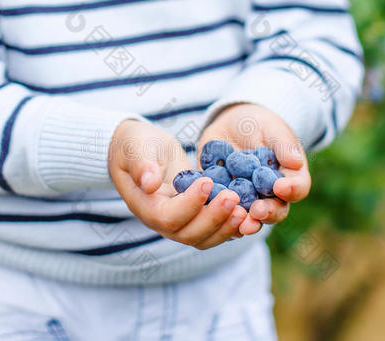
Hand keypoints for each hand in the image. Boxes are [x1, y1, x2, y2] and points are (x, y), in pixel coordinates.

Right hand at [108, 120, 247, 248]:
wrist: (140, 150)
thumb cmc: (136, 145)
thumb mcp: (137, 148)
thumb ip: (142, 164)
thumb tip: (149, 183)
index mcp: (146, 206)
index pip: (168, 217)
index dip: (190, 204)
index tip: (207, 181)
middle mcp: (161, 221)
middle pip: (189, 234)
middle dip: (214, 218)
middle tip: (233, 197)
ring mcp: (179, 222)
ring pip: (203, 238)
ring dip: (225, 228)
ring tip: (244, 210)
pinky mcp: (194, 217)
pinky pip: (213, 231)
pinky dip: (230, 227)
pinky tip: (248, 215)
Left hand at [198, 104, 310, 234]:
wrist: (230, 125)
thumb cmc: (259, 124)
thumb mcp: (272, 128)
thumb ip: (284, 145)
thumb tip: (296, 162)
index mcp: (289, 177)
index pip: (297, 188)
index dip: (292, 190)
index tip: (281, 187)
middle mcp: (270, 194)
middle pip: (275, 210)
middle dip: (267, 213)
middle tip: (257, 211)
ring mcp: (247, 199)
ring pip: (250, 217)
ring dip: (245, 221)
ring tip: (239, 223)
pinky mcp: (224, 199)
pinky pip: (222, 211)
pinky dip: (219, 212)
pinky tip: (213, 211)